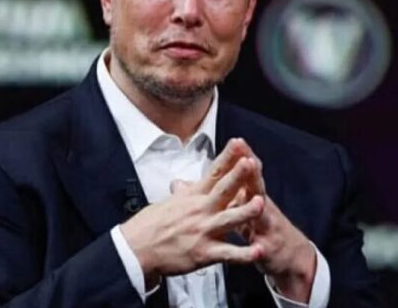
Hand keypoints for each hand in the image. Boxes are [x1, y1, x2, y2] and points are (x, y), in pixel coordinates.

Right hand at [118, 139, 264, 285]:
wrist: (136, 249)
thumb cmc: (149, 227)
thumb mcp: (166, 204)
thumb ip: (181, 194)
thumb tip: (181, 184)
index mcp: (193, 197)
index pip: (214, 173)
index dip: (228, 158)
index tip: (239, 144)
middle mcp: (200, 211)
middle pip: (223, 190)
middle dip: (238, 176)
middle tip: (251, 162)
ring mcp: (203, 231)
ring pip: (229, 219)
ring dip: (246, 211)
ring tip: (261, 203)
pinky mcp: (204, 253)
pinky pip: (228, 254)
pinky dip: (244, 254)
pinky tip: (258, 250)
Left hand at [228, 139, 316, 302]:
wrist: (291, 256)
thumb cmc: (262, 228)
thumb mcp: (243, 207)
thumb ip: (227, 192)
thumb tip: (208, 177)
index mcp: (251, 196)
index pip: (245, 173)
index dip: (241, 158)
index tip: (236, 141)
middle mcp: (262, 207)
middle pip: (256, 186)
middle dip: (252, 173)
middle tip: (248, 158)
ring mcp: (267, 227)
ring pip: (263, 215)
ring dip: (259, 206)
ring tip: (256, 199)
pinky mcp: (269, 249)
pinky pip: (264, 248)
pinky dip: (260, 248)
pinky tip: (259, 246)